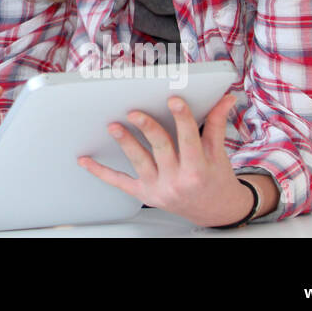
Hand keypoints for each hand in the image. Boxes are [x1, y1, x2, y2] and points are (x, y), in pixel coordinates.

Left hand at [77, 93, 254, 226]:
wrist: (215, 212)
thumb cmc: (215, 179)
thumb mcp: (218, 153)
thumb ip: (216, 124)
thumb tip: (226, 98)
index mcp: (198, 169)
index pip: (189, 140)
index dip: (182, 120)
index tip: (174, 100)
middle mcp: (178, 181)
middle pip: (161, 149)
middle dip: (148, 129)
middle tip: (134, 112)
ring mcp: (159, 189)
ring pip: (139, 163)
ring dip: (126, 144)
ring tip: (114, 126)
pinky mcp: (144, 194)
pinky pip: (120, 182)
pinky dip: (101, 172)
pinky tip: (86, 160)